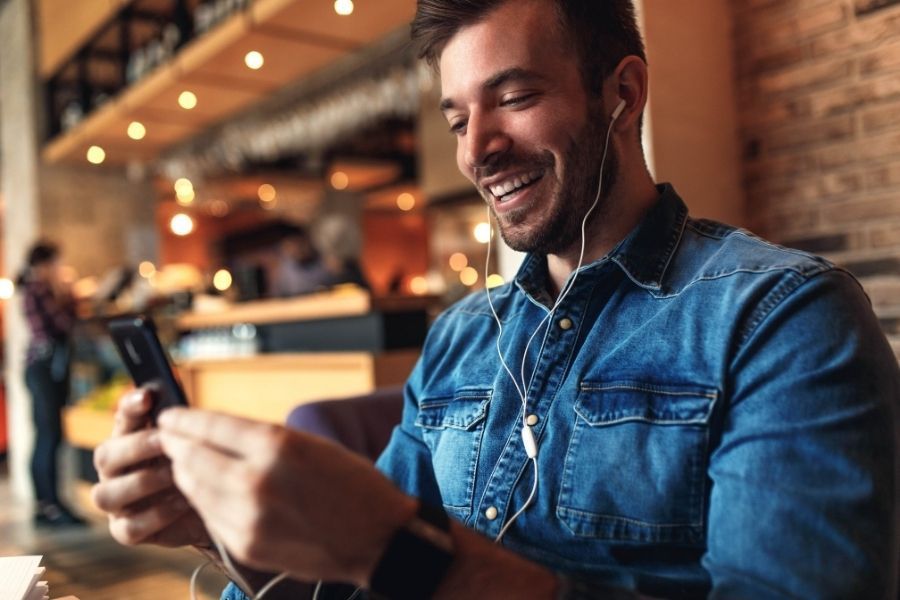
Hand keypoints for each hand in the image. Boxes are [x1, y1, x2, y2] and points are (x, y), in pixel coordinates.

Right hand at [91, 388, 209, 547]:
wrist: (218, 508)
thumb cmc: (203, 467)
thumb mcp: (199, 443)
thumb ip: (185, 427)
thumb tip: (183, 412)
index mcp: (130, 440)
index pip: (122, 418)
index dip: (130, 406)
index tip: (147, 396)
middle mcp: (115, 471)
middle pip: (104, 455)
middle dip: (136, 446)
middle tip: (165, 441)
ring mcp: (118, 503)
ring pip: (106, 494)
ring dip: (142, 482)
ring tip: (175, 474)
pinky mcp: (127, 531)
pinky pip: (128, 527)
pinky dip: (156, 514)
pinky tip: (182, 502)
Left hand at [157, 408, 417, 586]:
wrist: (378, 539)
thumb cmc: (354, 486)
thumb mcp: (313, 446)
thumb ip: (264, 440)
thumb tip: (218, 435)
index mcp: (278, 447)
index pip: (211, 426)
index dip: (184, 419)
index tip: (169, 414)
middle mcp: (256, 481)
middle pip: (192, 457)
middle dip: (175, 444)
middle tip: (167, 436)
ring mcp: (248, 518)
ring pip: (194, 488)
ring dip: (184, 472)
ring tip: (181, 461)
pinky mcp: (246, 545)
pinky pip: (210, 516)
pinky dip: (203, 500)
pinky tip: (206, 491)